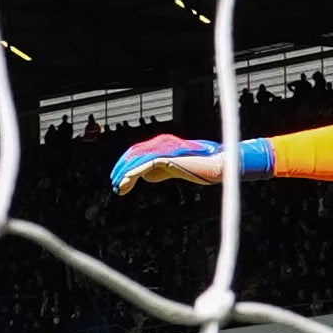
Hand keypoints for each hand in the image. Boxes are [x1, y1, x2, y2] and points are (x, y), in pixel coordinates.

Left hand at [108, 135, 266, 194]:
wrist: (218, 165)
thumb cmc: (199, 167)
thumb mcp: (173, 170)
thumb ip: (160, 171)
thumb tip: (146, 176)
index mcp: (162, 145)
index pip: (137, 152)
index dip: (125, 165)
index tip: (118, 179)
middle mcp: (161, 144)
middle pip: (133, 154)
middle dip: (121, 169)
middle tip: (114, 185)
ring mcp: (164, 149)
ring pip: (136, 160)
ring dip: (123, 174)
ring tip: (117, 187)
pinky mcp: (167, 157)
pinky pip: (144, 165)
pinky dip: (131, 174)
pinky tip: (124, 183)